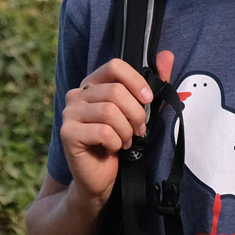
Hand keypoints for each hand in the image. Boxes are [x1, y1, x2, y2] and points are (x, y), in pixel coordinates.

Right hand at [61, 49, 175, 205]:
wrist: (102, 178)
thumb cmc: (120, 143)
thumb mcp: (140, 112)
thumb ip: (152, 85)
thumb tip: (167, 56)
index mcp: (93, 84)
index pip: (114, 66)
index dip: (136, 81)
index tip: (148, 99)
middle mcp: (77, 94)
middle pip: (115, 91)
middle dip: (135, 113)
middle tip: (139, 130)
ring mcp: (69, 113)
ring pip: (109, 111)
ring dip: (126, 130)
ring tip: (126, 140)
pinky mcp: (67, 133)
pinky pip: (102, 131)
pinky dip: (116, 142)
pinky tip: (114, 148)